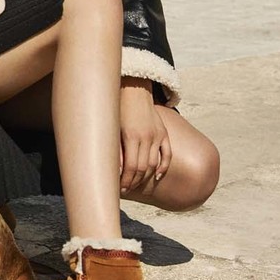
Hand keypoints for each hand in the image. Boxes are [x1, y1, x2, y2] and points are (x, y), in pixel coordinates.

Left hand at [118, 78, 169, 192]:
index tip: (119, 189)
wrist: (132, 89)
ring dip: (145, 177)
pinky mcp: (163, 132)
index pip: (131, 166)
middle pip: (143, 168)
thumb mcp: (111, 127)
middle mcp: (147, 136)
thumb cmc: (116, 108)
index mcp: (131, 135)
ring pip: (154, 163)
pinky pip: (167, 153)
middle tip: (126, 189)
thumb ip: (114, 149)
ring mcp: (157, 134)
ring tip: (136, 184)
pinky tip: (156, 176)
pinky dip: (163, 167)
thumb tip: (114, 171)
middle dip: (134, 181)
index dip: (126, 180)